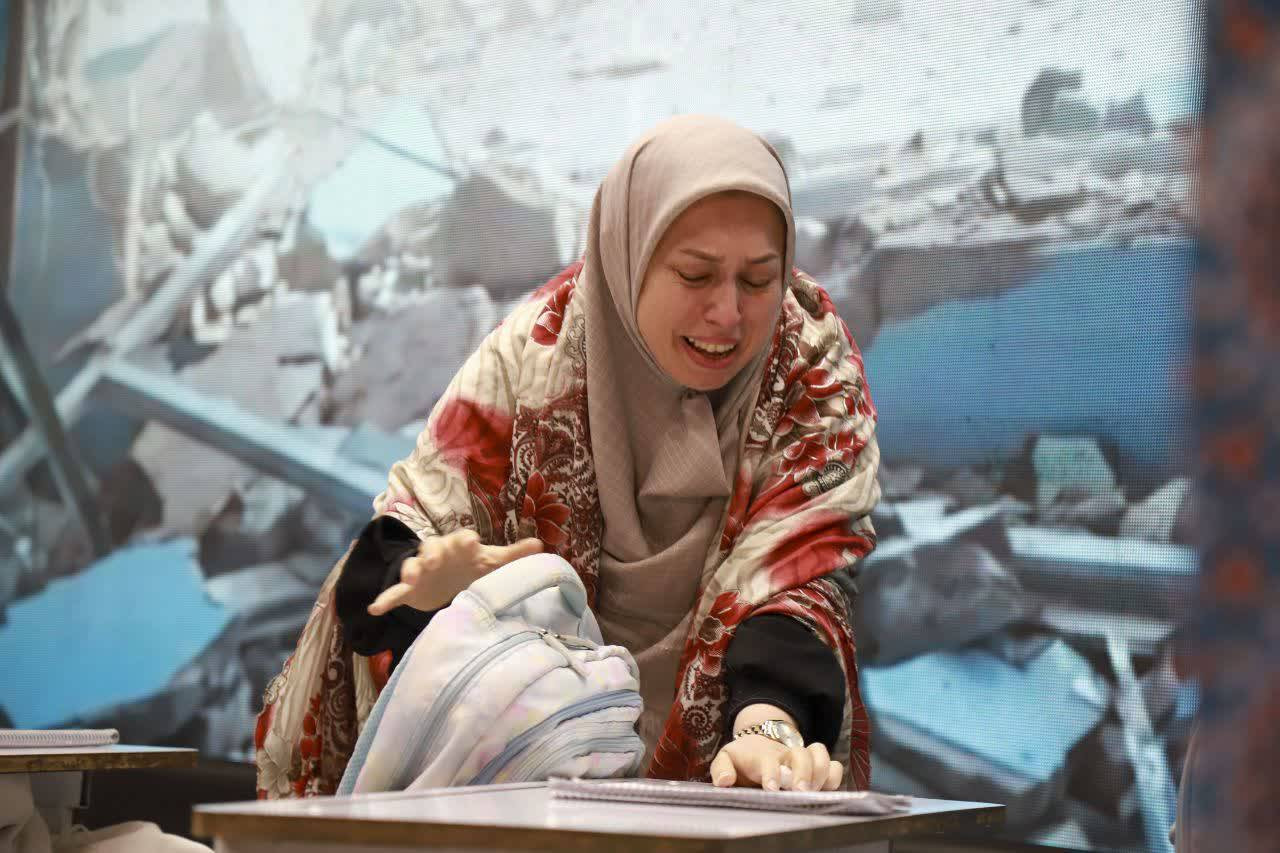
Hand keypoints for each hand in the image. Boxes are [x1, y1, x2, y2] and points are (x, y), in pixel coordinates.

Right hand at [368, 529, 542, 614]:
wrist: (444, 578)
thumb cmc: (471, 566)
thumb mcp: (492, 561)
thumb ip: (514, 555)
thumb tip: (541, 545)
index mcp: (460, 547)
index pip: (462, 539)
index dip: (465, 541)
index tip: (470, 542)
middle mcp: (438, 555)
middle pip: (434, 548)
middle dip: (433, 553)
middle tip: (432, 561)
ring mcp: (421, 571)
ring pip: (412, 567)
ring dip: (410, 572)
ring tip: (408, 580)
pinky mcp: (409, 589)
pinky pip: (394, 593)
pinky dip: (385, 599)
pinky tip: (375, 609)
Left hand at [709, 703, 842, 790]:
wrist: (758, 742)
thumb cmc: (743, 758)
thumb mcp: (726, 758)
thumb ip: (721, 768)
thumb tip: (725, 781)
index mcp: (763, 754)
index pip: (769, 759)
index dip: (772, 772)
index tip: (771, 788)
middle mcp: (786, 753)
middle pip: (801, 754)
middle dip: (803, 772)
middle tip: (800, 792)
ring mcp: (803, 758)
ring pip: (820, 755)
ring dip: (820, 773)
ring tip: (812, 792)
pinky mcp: (817, 767)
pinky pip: (834, 766)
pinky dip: (834, 776)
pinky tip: (825, 790)